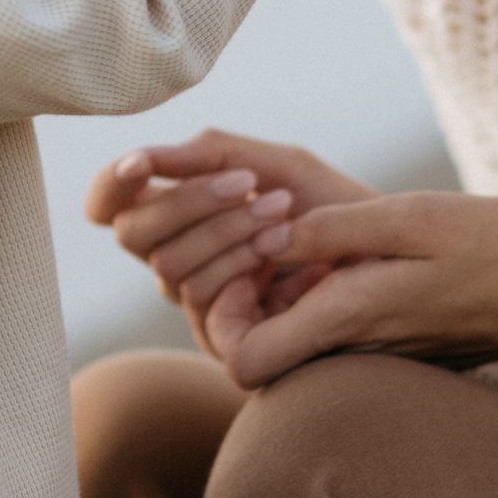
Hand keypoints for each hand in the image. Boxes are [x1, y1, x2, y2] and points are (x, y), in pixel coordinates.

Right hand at [85, 130, 374, 351]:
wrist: (388, 258)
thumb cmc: (332, 208)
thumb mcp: (276, 166)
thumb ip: (209, 155)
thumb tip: (142, 158)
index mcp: (178, 219)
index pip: (109, 207)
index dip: (111, 185)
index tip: (141, 164)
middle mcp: (177, 266)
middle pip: (134, 233)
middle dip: (191, 201)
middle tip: (251, 185)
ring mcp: (199, 306)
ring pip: (169, 266)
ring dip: (228, 231)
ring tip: (285, 215)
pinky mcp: (226, 342)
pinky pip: (204, 299)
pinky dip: (243, 263)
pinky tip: (287, 253)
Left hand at [209, 192, 497, 389]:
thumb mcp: (413, 217)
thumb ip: (335, 229)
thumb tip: (268, 236)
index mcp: (349, 318)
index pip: (245, 363)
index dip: (224, 317)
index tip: (244, 264)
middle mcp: (352, 347)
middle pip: (257, 357)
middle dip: (241, 303)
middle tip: (258, 244)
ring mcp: (372, 349)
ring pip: (292, 342)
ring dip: (278, 296)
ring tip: (292, 239)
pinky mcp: (391, 340)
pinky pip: (328, 332)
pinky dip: (314, 298)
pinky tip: (333, 252)